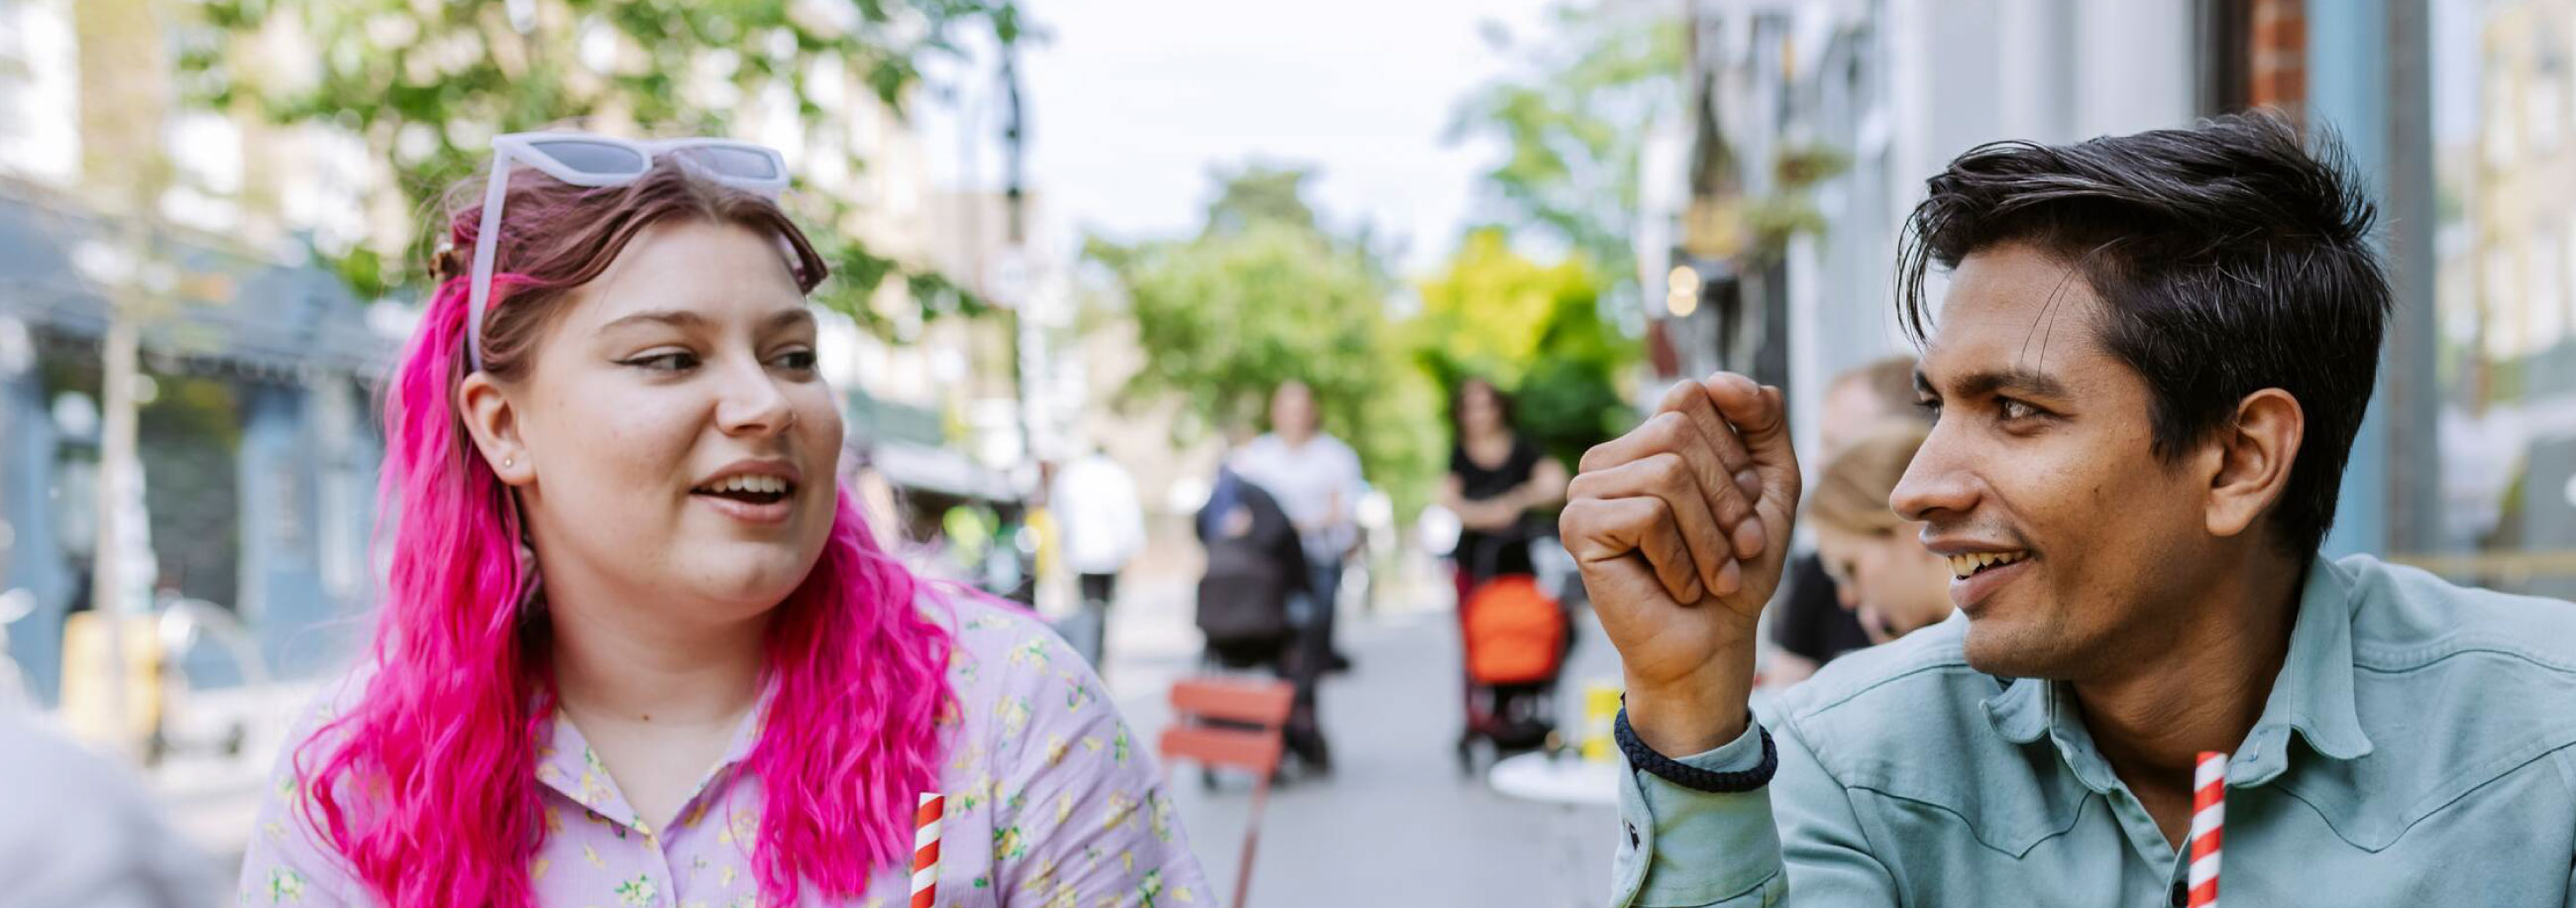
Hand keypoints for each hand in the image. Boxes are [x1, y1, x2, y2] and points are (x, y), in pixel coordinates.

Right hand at [1559, 373, 1799, 753]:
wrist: (1710, 645)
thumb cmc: (1736, 570)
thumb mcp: (1769, 487)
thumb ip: (1761, 424)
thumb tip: (1722, 379)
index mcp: (1647, 441)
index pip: (1691, 395)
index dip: (1733, 452)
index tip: (1744, 507)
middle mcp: (1610, 458)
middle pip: (1679, 431)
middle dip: (1726, 497)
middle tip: (1740, 549)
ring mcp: (1586, 489)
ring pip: (1667, 473)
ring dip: (1710, 536)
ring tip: (1715, 574)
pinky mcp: (1578, 526)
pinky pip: (1648, 514)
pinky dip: (1680, 558)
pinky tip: (1677, 585)